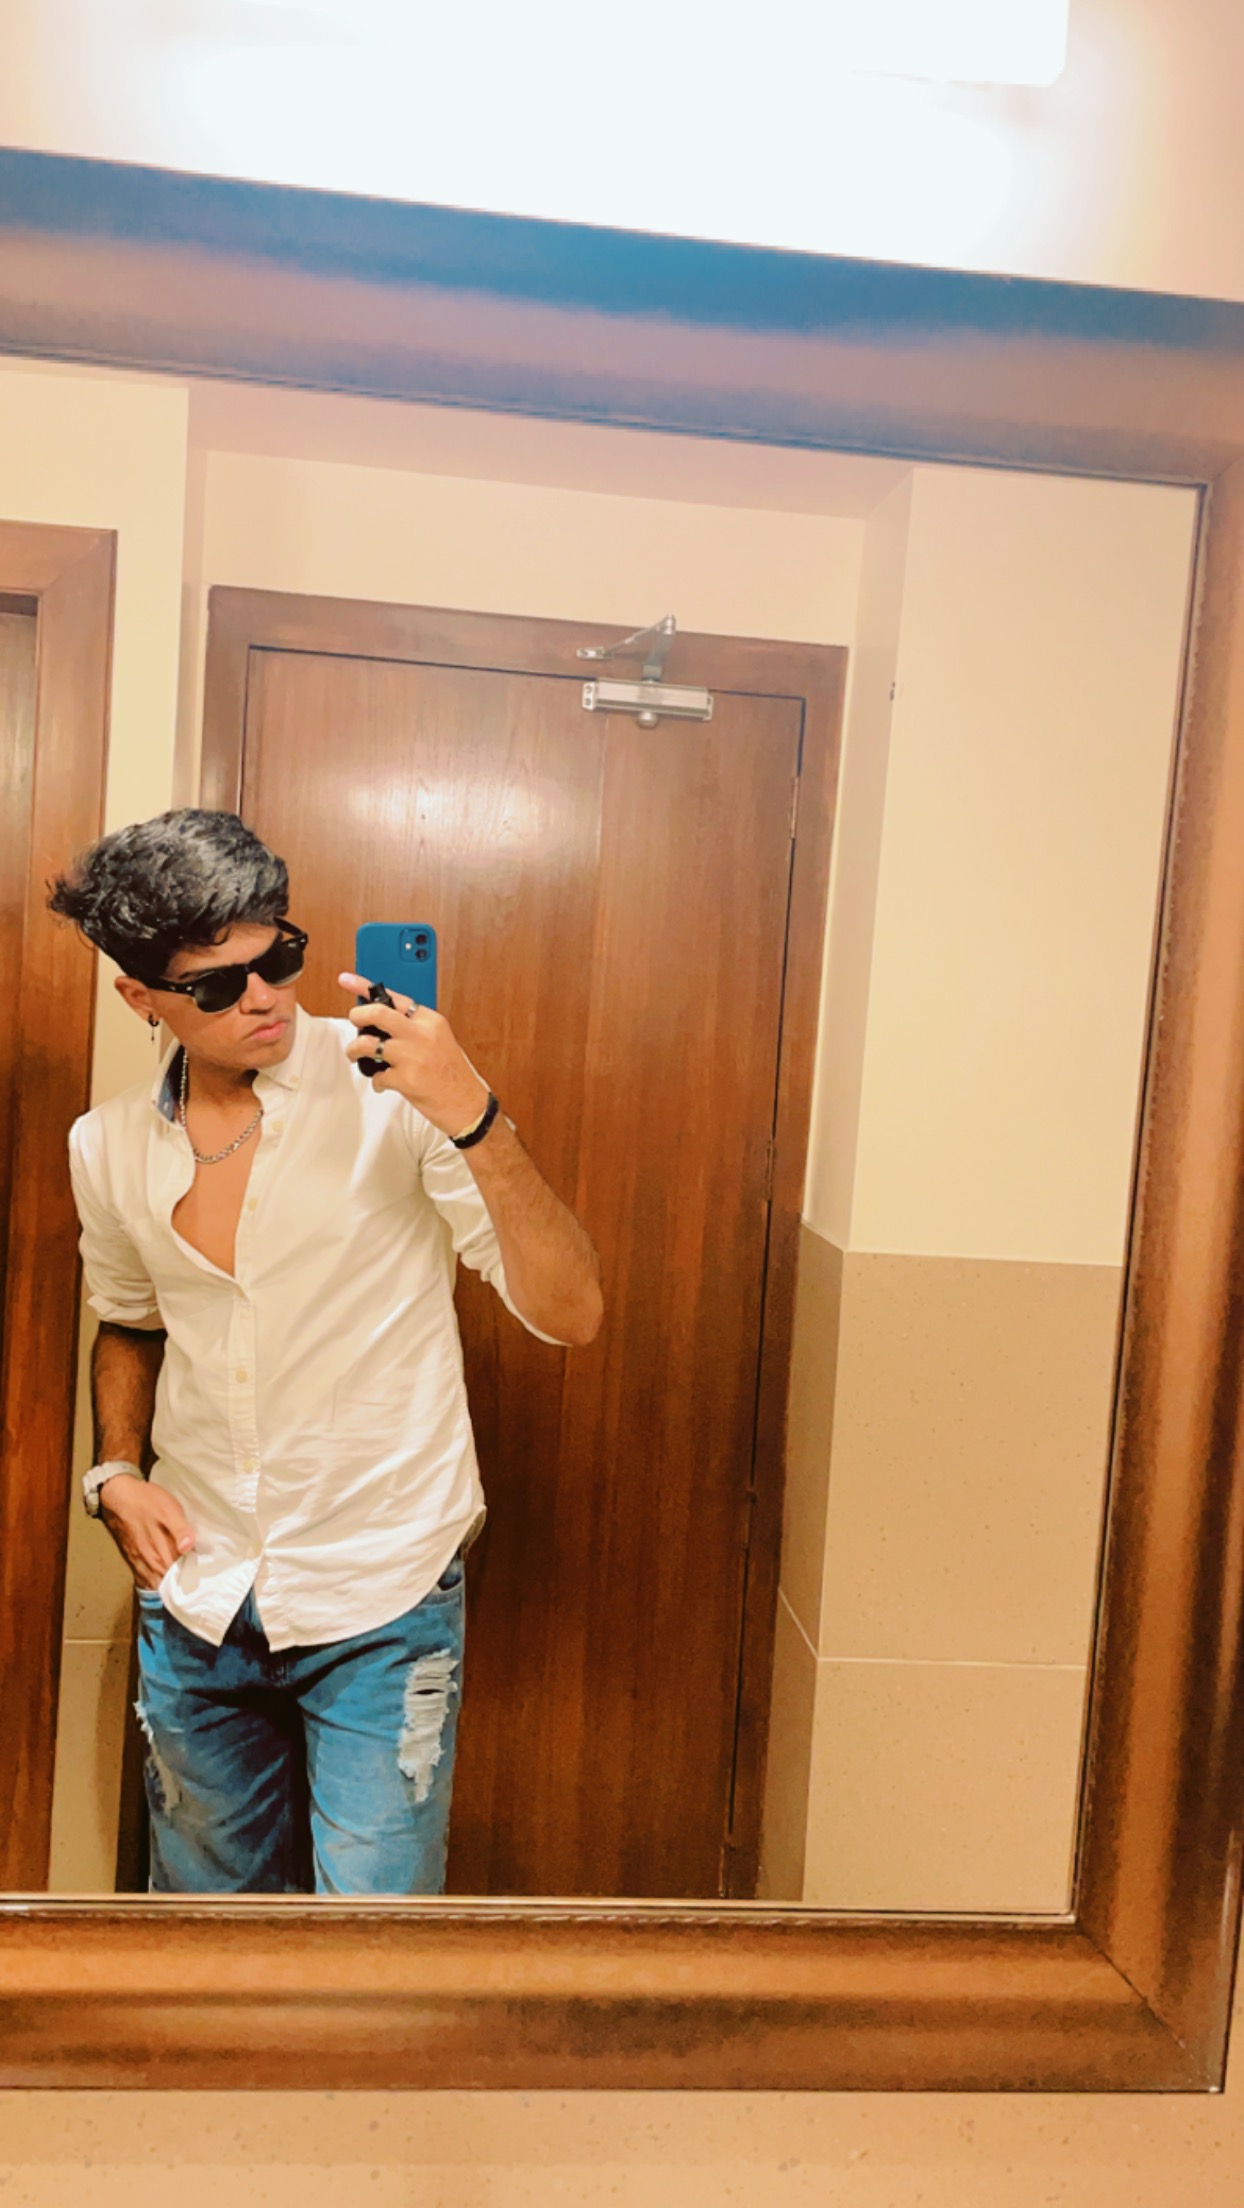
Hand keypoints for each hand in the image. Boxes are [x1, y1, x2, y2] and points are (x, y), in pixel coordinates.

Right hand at [99, 1475, 195, 1590]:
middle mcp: (151, 1564)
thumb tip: (188, 1548)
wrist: (118, 1498)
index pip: (182, 1579)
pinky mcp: (134, 1561)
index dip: (195, 1580)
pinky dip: (157, 1583)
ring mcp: (140, 1565)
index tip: (207, 1578)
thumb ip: (181, 1530)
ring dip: (170, 1587)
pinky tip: (165, 1576)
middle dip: (185, 1586)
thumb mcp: (169, 1509)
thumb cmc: (146, 1502)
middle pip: (171, 1586)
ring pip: (158, 1586)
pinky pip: (146, 1581)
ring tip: (185, 1580)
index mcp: (162, 1554)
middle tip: (199, 1579)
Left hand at [338, 971, 490, 1138]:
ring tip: (356, 1055)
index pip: (395, 997)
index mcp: (431, 1021)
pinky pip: (377, 1076)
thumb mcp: (439, 1040)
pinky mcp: (406, 1079)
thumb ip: (415, 1028)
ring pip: (368, 1043)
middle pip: (377, 1012)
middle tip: (354, 1022)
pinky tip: (383, 1082)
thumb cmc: (454, 1075)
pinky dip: (376, 1081)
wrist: (467, 1104)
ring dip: (354, 1050)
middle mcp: (422, 1034)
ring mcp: (413, 1056)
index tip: (348, 980)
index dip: (365, 986)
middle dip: (357, 1016)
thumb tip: (383, 1020)